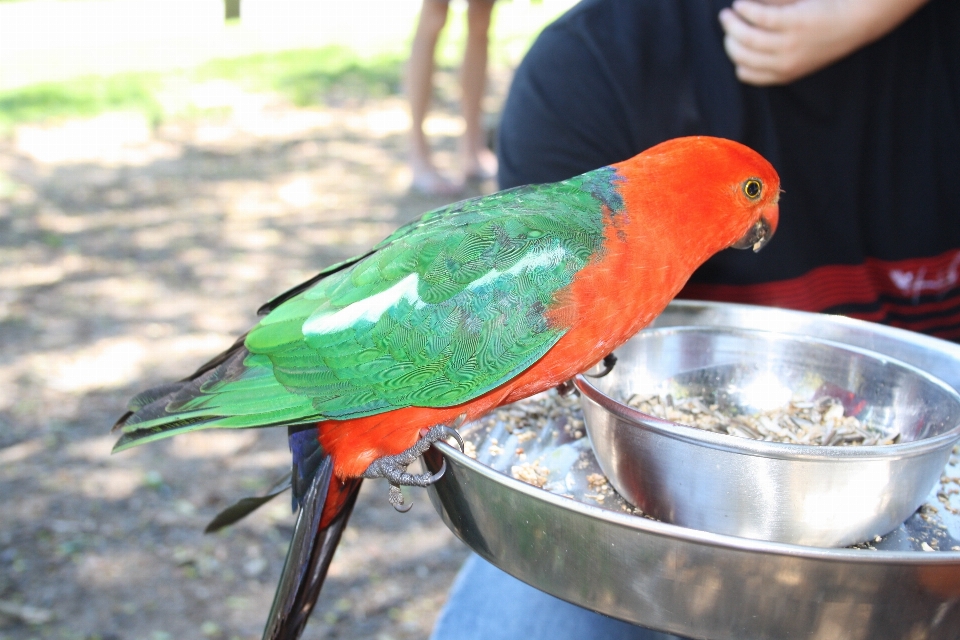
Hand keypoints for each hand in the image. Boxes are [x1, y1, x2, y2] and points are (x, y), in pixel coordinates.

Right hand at [718, 0, 928, 85]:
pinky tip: (740, 4)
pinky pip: (759, 17)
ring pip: (746, 37)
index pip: (746, 73)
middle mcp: (784, 62)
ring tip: (728, 14)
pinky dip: (745, 10)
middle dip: (729, 39)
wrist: (857, 21)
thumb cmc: (828, 36)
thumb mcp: (803, 58)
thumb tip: (744, 54)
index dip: (736, 58)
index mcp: (785, 74)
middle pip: (742, 55)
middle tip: (726, 24)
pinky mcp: (793, 22)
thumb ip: (776, 59)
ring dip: (731, 24)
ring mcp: (788, 43)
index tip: (734, 43)